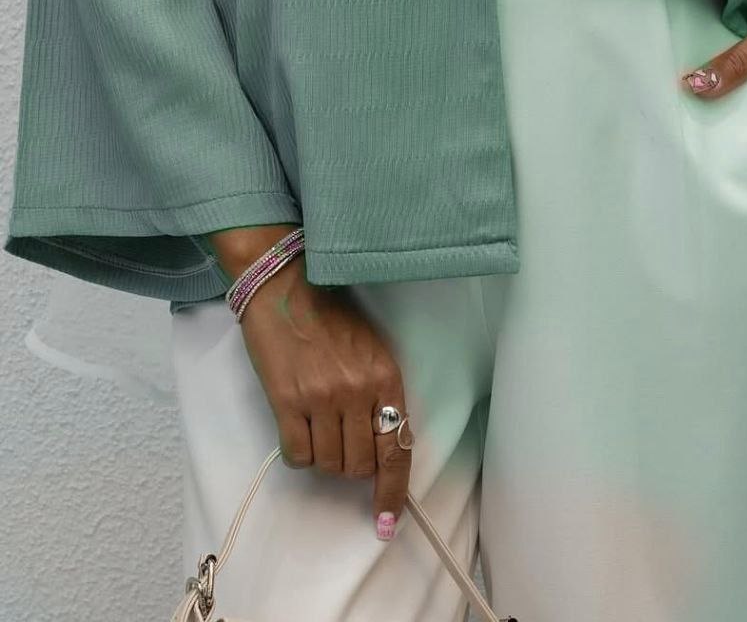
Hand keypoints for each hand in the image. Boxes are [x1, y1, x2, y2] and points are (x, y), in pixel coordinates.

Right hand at [237, 256, 411, 540]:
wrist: (286, 286)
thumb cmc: (332, 317)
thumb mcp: (371, 350)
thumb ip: (381, 395)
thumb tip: (385, 447)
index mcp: (386, 376)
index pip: (397, 448)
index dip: (392, 491)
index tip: (387, 522)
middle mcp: (357, 391)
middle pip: (360, 465)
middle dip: (352, 465)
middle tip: (342, 439)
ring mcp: (321, 397)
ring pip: (329, 464)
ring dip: (325, 457)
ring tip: (318, 424)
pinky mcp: (286, 402)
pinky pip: (298, 455)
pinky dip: (300, 452)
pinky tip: (298, 427)